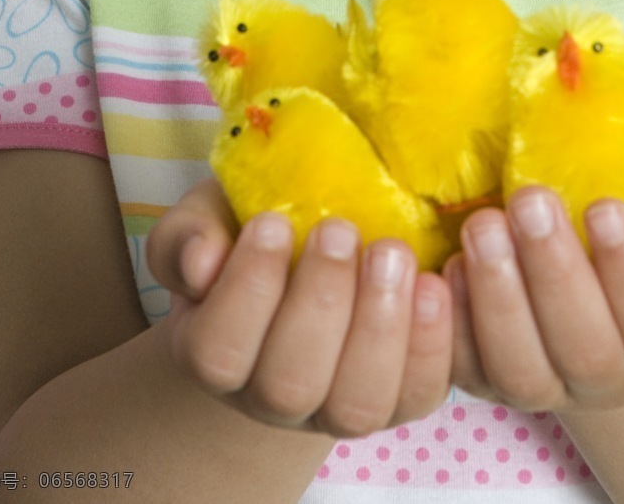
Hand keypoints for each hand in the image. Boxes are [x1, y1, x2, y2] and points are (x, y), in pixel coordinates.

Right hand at [146, 177, 453, 436]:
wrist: (310, 255)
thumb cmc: (253, 230)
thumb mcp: (212, 216)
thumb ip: (189, 234)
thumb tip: (201, 260)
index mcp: (216, 352)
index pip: (218, 352)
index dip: (247, 291)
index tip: (274, 221)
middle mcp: (272, 397)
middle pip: (288, 386)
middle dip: (319, 303)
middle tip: (339, 229)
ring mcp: (337, 406)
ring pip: (355, 404)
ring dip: (378, 326)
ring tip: (392, 252)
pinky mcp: (399, 398)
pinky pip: (418, 393)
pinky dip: (431, 343)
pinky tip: (433, 282)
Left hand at [446, 170, 623, 412]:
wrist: (586, 247)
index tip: (606, 206)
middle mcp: (607, 378)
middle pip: (585, 350)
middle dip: (555, 272)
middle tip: (532, 200)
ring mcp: (542, 382)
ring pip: (520, 368)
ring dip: (498, 295)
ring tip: (484, 223)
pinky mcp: (481, 374)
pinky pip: (460, 367)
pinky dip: (450, 321)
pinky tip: (448, 265)